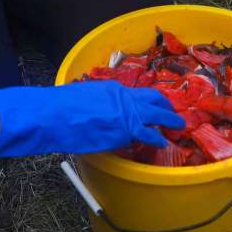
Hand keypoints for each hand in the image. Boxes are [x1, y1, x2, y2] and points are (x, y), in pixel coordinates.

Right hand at [0, 81, 185, 157]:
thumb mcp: (87, 95)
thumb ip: (102, 101)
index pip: (141, 94)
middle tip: (176, 115)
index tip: (158, 105)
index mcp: (115, 89)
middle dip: (167, 108)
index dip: (152, 101)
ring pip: (155, 116)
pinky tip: (162, 142)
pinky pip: (145, 134)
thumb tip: (107, 110)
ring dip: (168, 121)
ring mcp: (125, 114)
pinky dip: (155, 138)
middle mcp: (124, 98)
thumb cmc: (63, 106)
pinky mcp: (121, 131)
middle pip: (154, 100)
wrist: (53, 113)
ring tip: (178, 126)